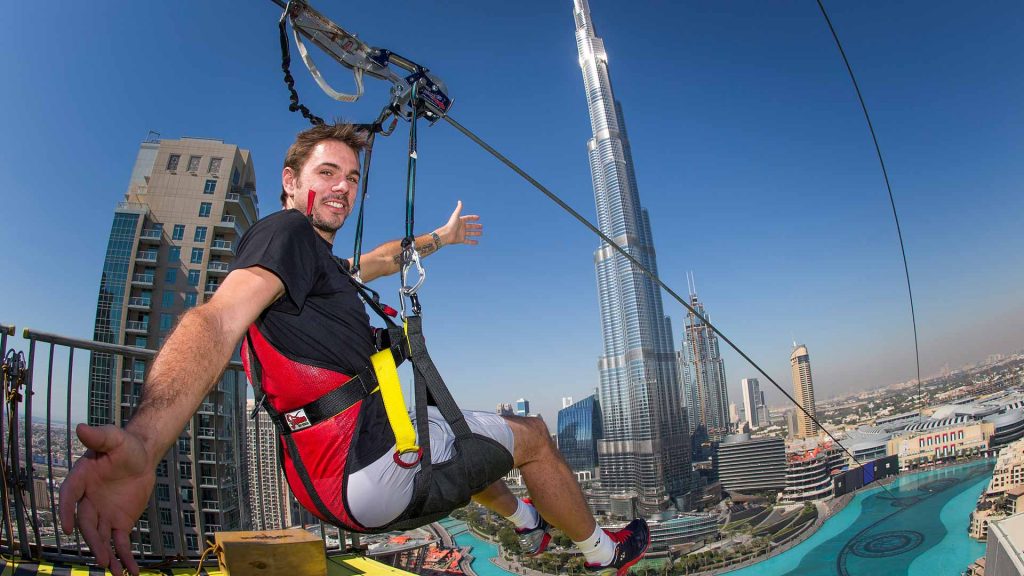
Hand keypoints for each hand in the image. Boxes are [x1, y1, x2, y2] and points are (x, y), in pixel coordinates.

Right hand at [59, 424, 155, 575]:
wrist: (141, 455)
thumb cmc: (124, 444)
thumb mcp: (113, 438)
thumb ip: (99, 436)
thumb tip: (82, 428)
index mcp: (81, 480)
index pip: (69, 497)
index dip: (66, 511)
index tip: (66, 526)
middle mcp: (88, 501)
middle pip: (86, 524)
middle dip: (93, 542)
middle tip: (102, 559)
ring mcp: (103, 514)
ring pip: (102, 538)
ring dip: (107, 555)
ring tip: (115, 572)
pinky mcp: (120, 522)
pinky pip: (120, 542)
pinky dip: (124, 557)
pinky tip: (130, 571)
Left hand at [438, 200, 481, 245]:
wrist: (446, 235)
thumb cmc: (451, 224)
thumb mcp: (456, 215)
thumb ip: (459, 208)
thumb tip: (460, 201)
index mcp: (460, 221)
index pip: (468, 218)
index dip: (473, 218)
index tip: (478, 218)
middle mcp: (461, 227)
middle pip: (470, 226)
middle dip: (476, 226)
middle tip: (481, 226)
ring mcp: (461, 234)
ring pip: (470, 233)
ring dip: (476, 233)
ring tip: (481, 233)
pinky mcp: (461, 240)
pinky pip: (468, 241)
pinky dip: (472, 242)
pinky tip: (477, 242)